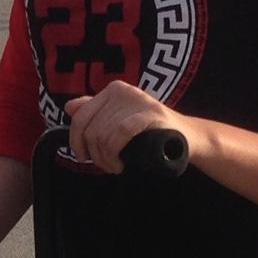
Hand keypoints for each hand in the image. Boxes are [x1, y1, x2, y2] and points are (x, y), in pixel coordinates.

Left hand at [63, 82, 197, 174]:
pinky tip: (121, 164)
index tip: (83, 157)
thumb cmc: (151, 132)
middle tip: (107, 166)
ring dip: (106, 159)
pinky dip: (115, 153)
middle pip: (91, 129)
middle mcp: (123, 91)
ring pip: (104, 135)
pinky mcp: (151, 114)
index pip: (81, 116)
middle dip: (95, 154)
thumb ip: (96, 111)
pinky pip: (121, 134)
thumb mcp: (120, 120)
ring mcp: (138, 101)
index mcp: (113, 90)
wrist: (188, 138)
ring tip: (115, 166)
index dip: (76, 140)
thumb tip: (70, 107)